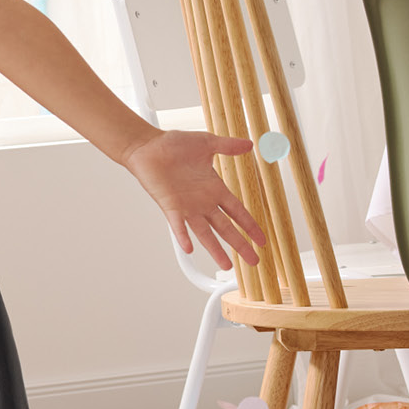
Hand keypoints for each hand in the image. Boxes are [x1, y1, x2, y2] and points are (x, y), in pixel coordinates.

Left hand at [120, 130, 265, 270]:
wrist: (147, 146)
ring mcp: (187, 206)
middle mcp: (202, 202)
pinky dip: (183, 236)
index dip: (250, 225)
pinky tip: (190, 249)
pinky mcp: (170, 206)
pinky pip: (178, 225)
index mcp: (214, 189)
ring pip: (205, 233)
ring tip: (226, 265)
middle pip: (226, 228)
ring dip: (215, 249)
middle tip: (253, 260)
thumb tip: (250, 144)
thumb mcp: (207, 143)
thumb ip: (228, 146)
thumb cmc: (173, 145)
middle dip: (240, 244)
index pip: (238, 211)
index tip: (261, 240)